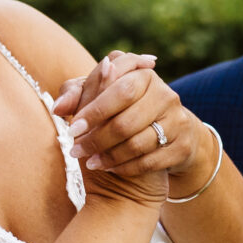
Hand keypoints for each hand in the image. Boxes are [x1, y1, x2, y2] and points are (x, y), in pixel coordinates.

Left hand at [53, 52, 208, 194]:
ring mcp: (178, 120)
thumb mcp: (100, 96)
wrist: (167, 135)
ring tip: (89, 163)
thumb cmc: (124, 109)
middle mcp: (166, 94)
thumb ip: (77, 95)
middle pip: (126, 120)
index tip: (73, 128)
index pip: (118, 89)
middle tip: (75, 150)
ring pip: (138, 143)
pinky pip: (150, 161)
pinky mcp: (183, 146)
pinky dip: (126, 168)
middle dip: (97, 138)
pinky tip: (111, 168)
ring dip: (109, 156)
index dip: (94, 110)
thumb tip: (59, 106)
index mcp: (144, 74)